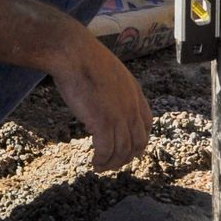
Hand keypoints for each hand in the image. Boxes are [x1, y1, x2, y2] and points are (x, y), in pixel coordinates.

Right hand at [52, 34, 153, 171]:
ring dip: (112, 162)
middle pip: (137, 142)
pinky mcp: (104, 124)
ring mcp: (120, 116)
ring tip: (101, 166)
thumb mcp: (108, 72)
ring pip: (122, 151)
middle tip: (113, 163)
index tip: (127, 148)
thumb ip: (113, 88)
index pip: (146, 124)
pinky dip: (101, 160)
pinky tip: (94, 163)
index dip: (138, 140)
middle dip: (126, 157)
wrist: (74, 53)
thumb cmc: (83, 58)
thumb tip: (104, 99)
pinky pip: (106, 151)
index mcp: (135, 93)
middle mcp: (132, 107)